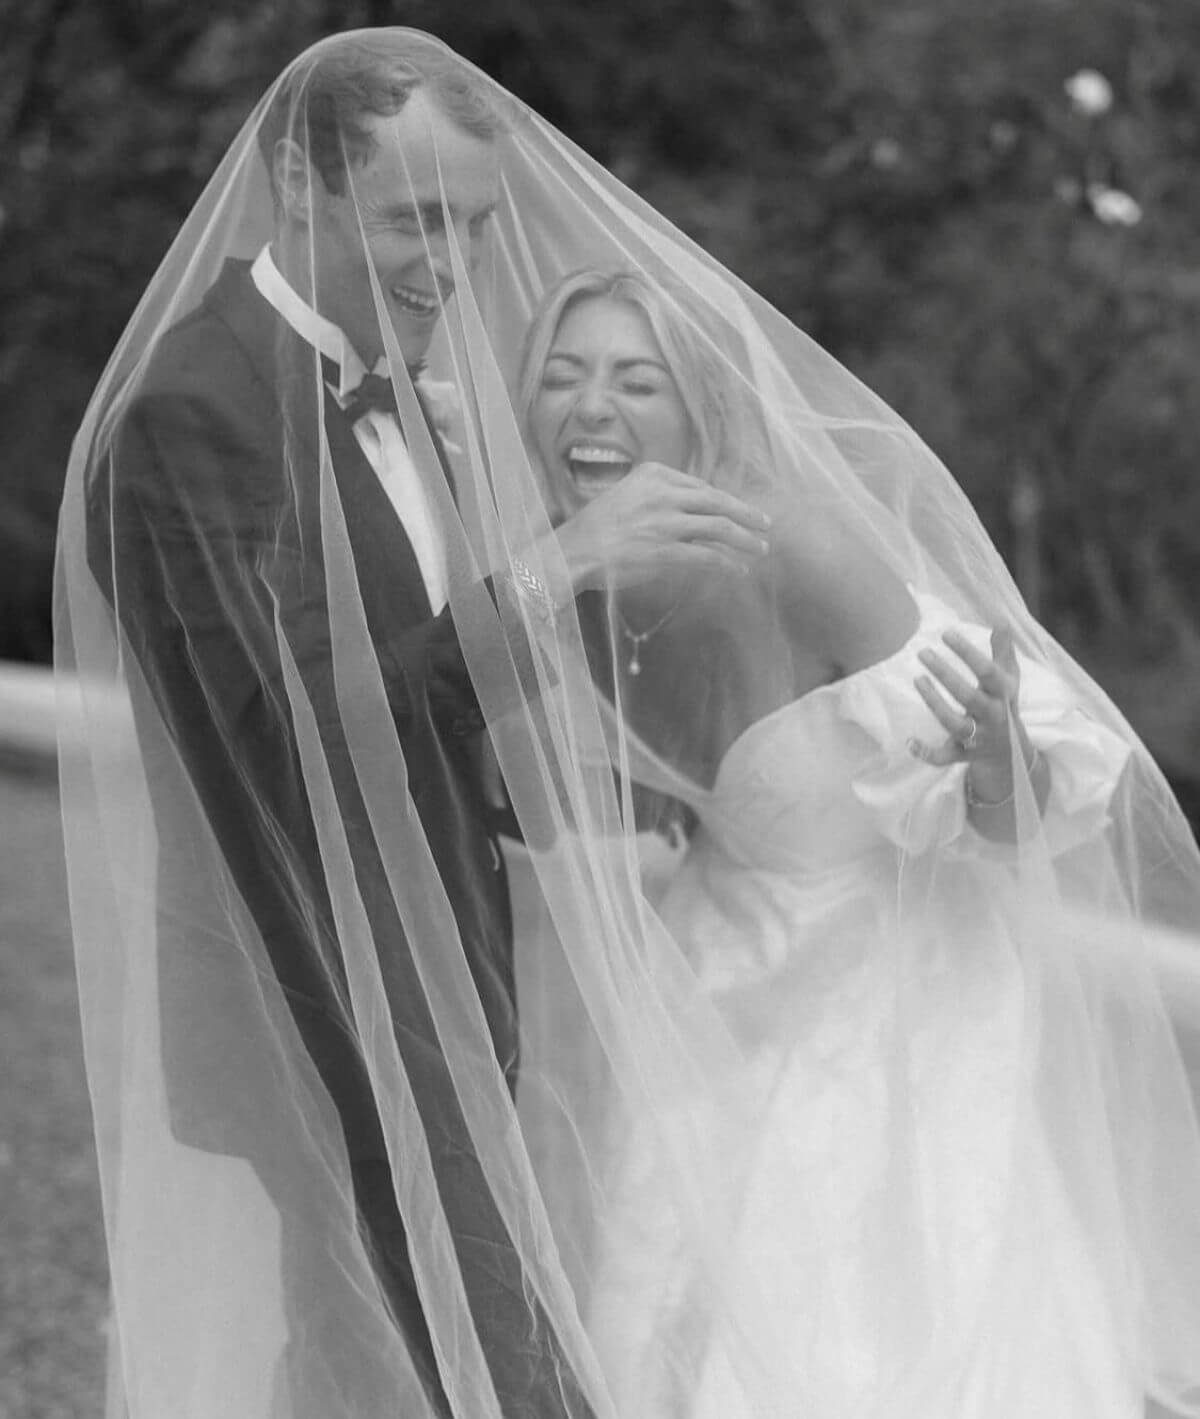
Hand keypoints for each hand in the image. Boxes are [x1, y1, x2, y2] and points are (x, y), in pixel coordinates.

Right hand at [551, 461, 771, 593]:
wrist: (573, 552)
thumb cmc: (594, 529)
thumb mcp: (624, 495)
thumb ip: (655, 496)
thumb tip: (687, 510)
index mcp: (653, 474)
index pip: (699, 486)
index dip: (723, 501)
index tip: (737, 510)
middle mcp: (664, 493)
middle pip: (717, 501)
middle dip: (746, 514)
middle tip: (765, 524)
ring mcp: (667, 522)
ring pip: (719, 527)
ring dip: (745, 539)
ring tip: (761, 548)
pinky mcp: (667, 550)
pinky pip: (708, 556)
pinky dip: (727, 563)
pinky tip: (738, 570)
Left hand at [908, 625, 1031, 799]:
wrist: (1012, 754)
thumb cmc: (1004, 706)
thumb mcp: (1009, 680)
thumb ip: (1003, 651)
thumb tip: (1000, 621)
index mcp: (1003, 695)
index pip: (988, 671)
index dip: (967, 652)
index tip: (946, 633)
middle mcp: (992, 716)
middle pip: (968, 696)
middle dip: (946, 674)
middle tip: (922, 652)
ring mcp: (977, 738)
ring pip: (954, 724)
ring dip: (935, 703)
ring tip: (917, 679)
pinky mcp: (962, 755)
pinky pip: (944, 758)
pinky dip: (927, 754)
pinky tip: (909, 741)